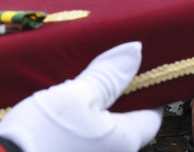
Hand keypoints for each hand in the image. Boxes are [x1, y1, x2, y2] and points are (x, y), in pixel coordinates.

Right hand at [0, 42, 161, 151]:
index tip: (130, 69)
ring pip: (102, 134)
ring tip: (77, 89)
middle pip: (126, 125)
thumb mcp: (75, 95)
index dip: (145, 90)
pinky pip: (83, 143)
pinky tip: (61, 114)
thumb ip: (107, 75)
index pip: (151, 115)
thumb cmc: (41, 133)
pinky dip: (78, 129)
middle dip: (115, 99)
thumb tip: (135, 51)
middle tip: (99, 73)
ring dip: (93, 113)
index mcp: (125, 141)